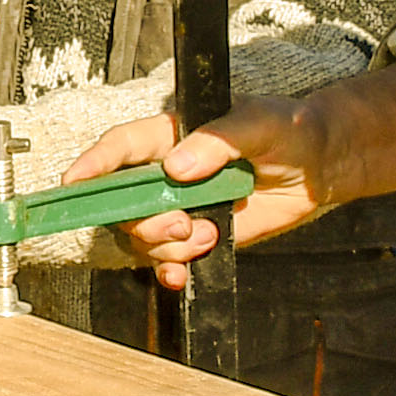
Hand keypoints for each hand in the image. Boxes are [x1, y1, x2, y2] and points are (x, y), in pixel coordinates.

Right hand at [84, 59, 395, 283]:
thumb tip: (176, 167)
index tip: (74, 184)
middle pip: (122, 203)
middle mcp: (165, 172)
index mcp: (171, 134)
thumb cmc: (291, 129)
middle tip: (182, 224)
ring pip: (142, 236)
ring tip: (207, 235)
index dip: (93, 165)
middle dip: (143, 221)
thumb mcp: (260, 122)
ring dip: (166, 247)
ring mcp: (179, 205)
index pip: (121, 148)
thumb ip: (218, 140)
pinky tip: (185, 273)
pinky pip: (165, 261)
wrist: (320, 165)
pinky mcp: (196, 234)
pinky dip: (169, 271)